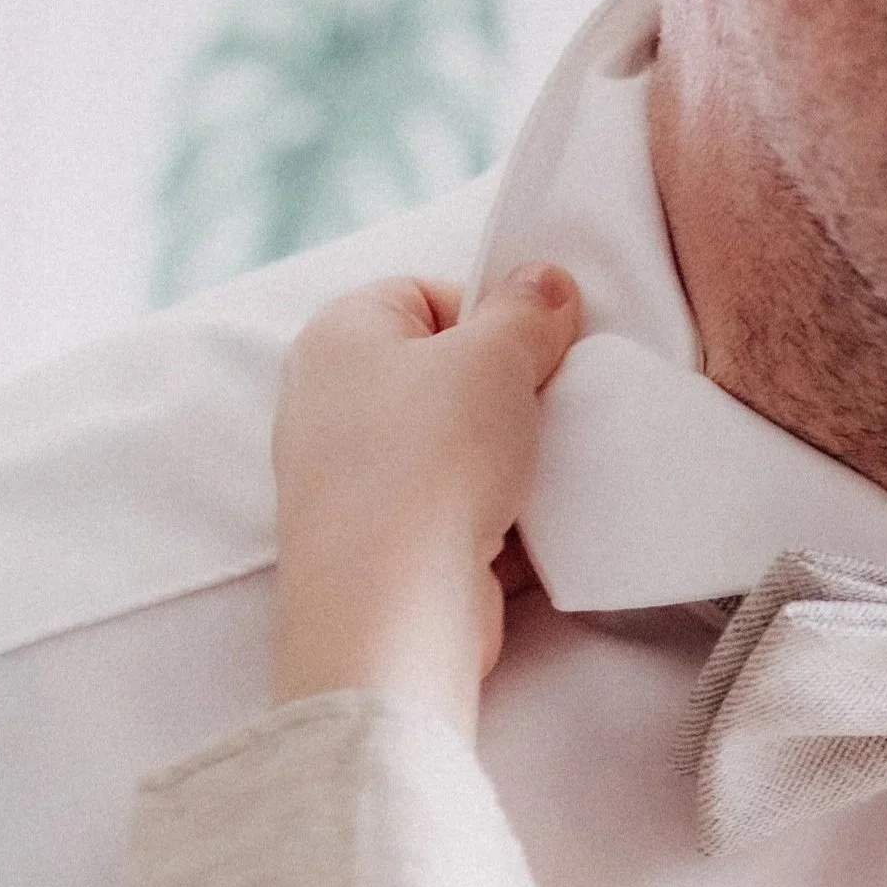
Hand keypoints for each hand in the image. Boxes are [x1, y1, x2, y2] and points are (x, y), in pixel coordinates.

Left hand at [271, 265, 582, 737]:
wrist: (393, 606)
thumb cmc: (435, 460)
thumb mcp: (496, 359)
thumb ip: (528, 310)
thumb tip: (547, 280)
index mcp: (341, 334)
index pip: (427, 294)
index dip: (495, 315)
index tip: (545, 352)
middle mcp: (330, 400)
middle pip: (445, 376)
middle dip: (509, 396)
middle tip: (556, 413)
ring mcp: (352, 480)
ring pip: (455, 450)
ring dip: (511, 464)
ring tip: (548, 477)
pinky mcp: (383, 546)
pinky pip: (455, 515)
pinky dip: (496, 523)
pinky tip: (531, 535)